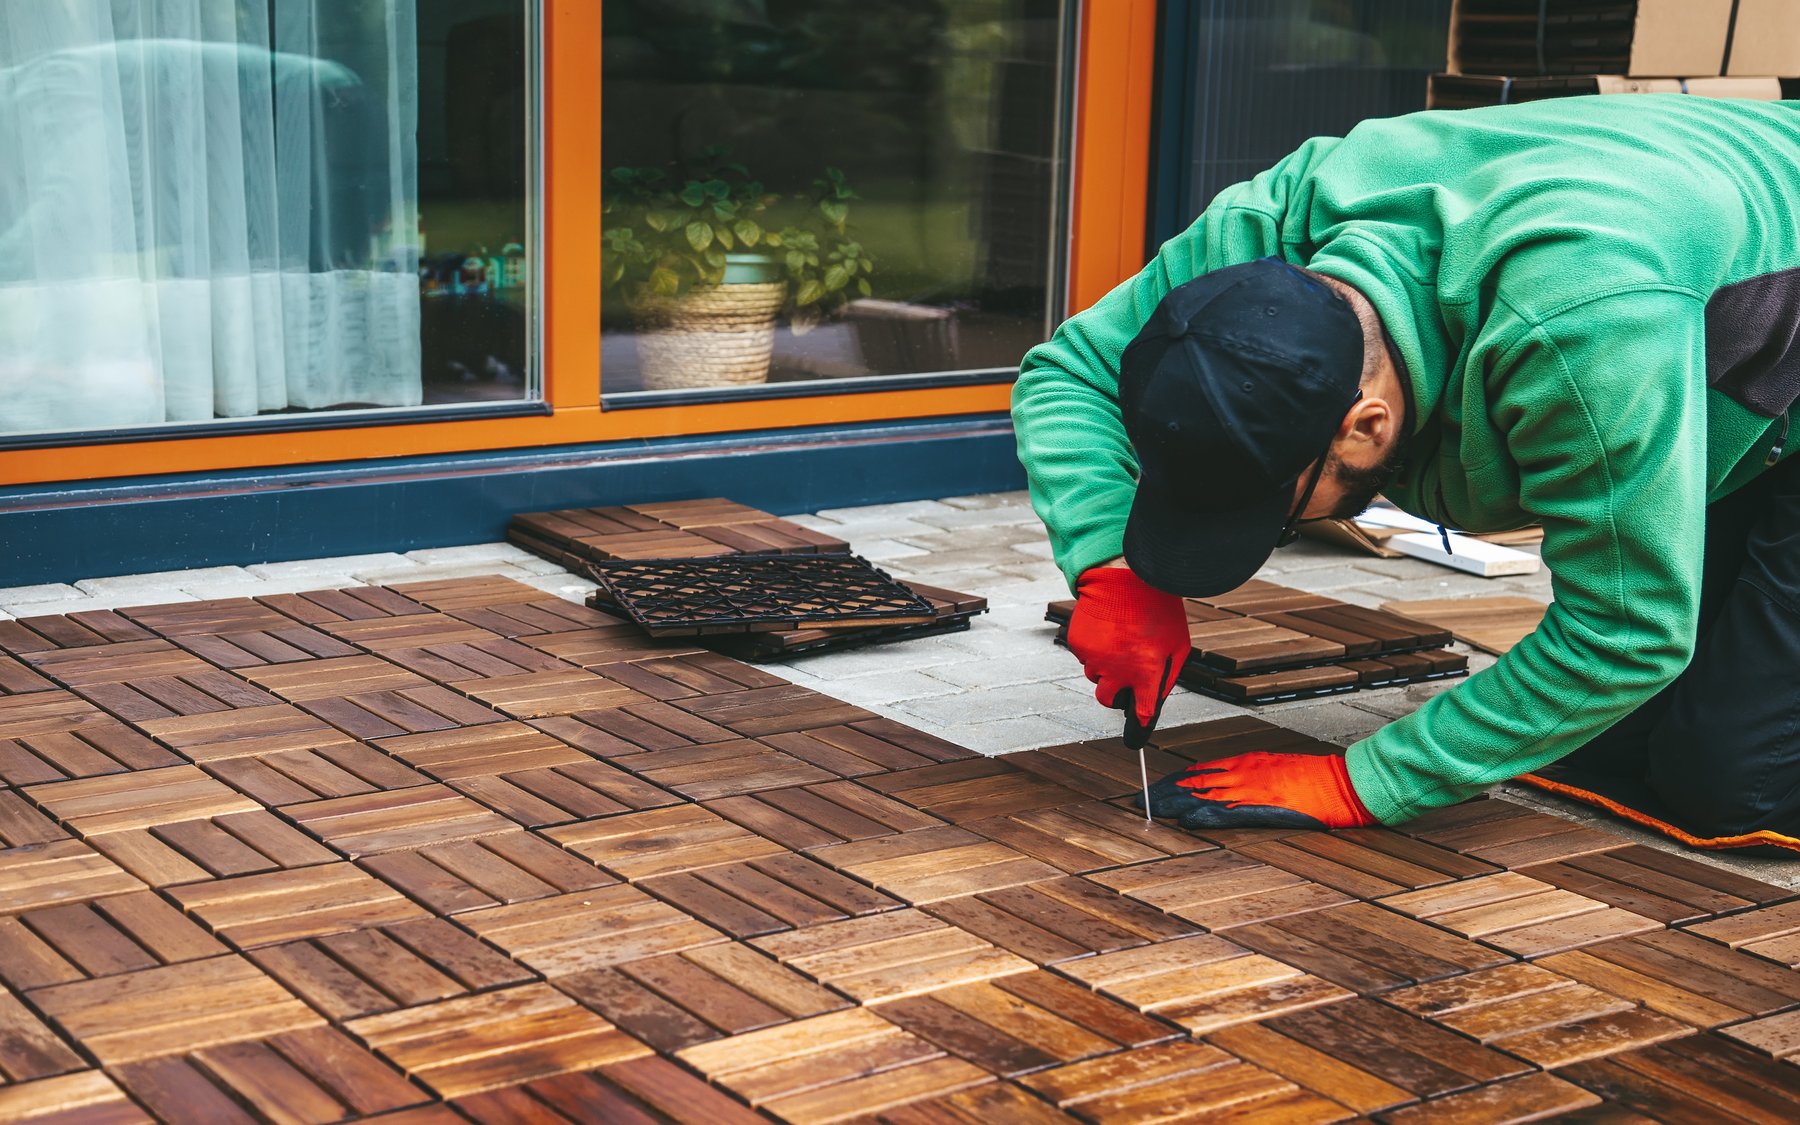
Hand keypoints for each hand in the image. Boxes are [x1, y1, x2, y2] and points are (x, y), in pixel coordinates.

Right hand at [1067, 563, 1189, 725]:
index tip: (1139, 727)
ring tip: (1118, 640)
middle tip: (1124, 679)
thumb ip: (1168, 674)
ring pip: (1095, 675)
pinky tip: (1106, 627)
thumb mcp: (1178, 644)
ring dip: (1105, 666)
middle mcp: (1117, 671)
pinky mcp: (1078, 643)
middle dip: (1115, 694)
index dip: (1141, 723)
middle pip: (1107, 700)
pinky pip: (1084, 655)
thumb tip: (1157, 696)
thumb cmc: (1157, 609)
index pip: (1143, 712)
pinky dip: (1093, 647)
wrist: (1125, 576)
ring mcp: (1094, 658)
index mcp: (1145, 673)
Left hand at [1139, 751, 1375, 828]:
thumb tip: (1226, 782)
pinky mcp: (1264, 806)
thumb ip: (1251, 774)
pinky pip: (1228, 811)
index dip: (1174, 780)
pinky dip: (1204, 815)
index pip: (1200, 769)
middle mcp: (1244, 772)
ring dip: (1175, 802)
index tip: (1156, 787)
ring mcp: (1253, 788)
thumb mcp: (1278, 769)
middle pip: (1195, 780)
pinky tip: (1187, 820)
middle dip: (1166, 791)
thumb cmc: (1316, 778)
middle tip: (1141, 799)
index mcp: (1247, 762)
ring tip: (1151, 809)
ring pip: (1204, 794)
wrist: (1344, 782)